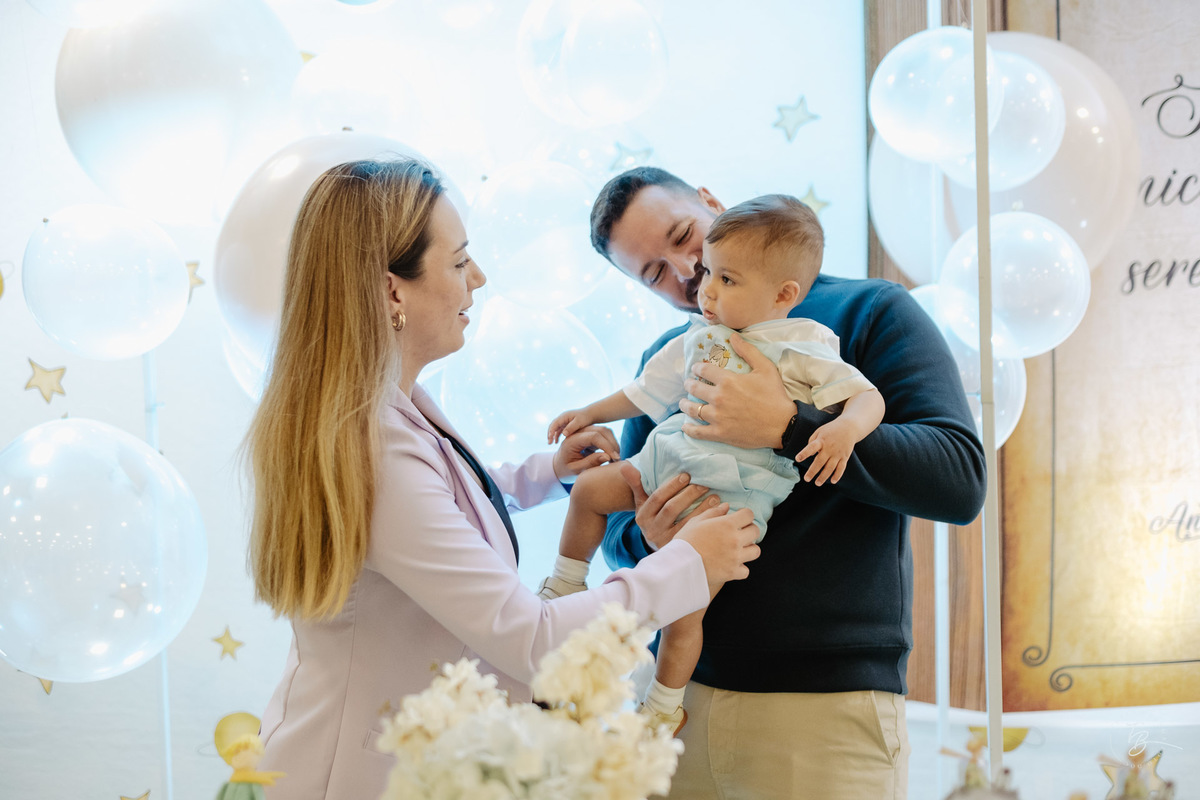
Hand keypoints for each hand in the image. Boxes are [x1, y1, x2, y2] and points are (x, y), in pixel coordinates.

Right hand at [547, 408, 595, 443]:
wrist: (591, 414)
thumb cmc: (586, 418)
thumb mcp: (579, 422)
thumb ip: (571, 427)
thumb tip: (563, 434)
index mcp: (564, 416)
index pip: (554, 424)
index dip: (551, 431)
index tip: (550, 439)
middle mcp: (562, 418)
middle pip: (553, 426)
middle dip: (550, 434)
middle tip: (549, 443)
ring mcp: (564, 421)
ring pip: (555, 428)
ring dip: (552, 435)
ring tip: (551, 443)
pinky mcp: (566, 424)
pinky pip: (559, 430)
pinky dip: (557, 435)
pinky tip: (556, 442)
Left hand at [553, 426, 619, 480]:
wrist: (559, 464)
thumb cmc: (565, 468)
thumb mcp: (575, 469)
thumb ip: (590, 463)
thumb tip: (607, 456)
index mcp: (572, 440)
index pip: (593, 436)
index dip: (606, 446)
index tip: (614, 458)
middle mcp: (579, 432)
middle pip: (601, 430)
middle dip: (612, 444)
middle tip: (617, 460)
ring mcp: (585, 432)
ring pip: (605, 431)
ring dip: (613, 443)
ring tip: (615, 459)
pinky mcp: (590, 434)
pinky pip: (604, 435)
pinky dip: (610, 444)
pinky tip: (612, 456)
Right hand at [619, 462, 719, 550]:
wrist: (660, 552)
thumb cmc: (653, 519)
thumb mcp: (642, 504)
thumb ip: (636, 484)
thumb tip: (625, 466)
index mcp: (642, 516)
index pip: (657, 498)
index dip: (672, 486)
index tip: (687, 475)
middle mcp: (651, 530)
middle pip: (671, 509)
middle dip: (689, 495)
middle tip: (704, 484)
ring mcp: (666, 542)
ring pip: (686, 522)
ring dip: (702, 508)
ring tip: (715, 496)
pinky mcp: (681, 549)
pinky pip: (696, 533)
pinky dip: (708, 521)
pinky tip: (719, 512)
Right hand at [674, 505, 759, 598]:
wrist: (679, 565)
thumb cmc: (685, 541)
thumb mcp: (696, 521)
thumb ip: (713, 512)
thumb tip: (725, 506)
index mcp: (727, 524)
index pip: (748, 515)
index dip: (744, 515)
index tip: (739, 518)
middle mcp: (735, 540)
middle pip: (755, 531)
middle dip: (749, 530)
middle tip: (739, 533)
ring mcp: (736, 557)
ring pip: (755, 551)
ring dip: (748, 549)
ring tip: (738, 549)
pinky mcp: (733, 572)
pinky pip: (746, 570)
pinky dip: (741, 568)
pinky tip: (732, 565)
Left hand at [679, 333, 794, 448]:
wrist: (783, 424)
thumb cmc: (775, 395)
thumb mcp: (765, 368)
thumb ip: (748, 351)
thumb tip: (733, 337)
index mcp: (728, 380)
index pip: (704, 370)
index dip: (697, 368)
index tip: (695, 369)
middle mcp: (718, 398)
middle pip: (694, 388)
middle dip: (689, 384)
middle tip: (688, 384)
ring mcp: (717, 417)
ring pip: (692, 409)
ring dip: (685, 405)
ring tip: (684, 403)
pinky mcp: (720, 433)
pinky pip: (698, 432)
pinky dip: (689, 429)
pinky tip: (685, 426)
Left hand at [795, 418, 855, 485]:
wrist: (849, 427)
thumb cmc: (831, 430)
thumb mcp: (819, 432)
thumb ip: (812, 442)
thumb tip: (809, 454)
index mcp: (821, 441)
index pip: (811, 447)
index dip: (804, 453)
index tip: (797, 459)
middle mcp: (829, 448)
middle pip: (820, 462)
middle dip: (813, 471)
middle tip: (806, 479)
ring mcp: (838, 453)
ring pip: (830, 467)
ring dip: (824, 476)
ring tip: (817, 483)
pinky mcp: (845, 457)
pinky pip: (841, 468)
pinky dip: (837, 475)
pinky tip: (833, 481)